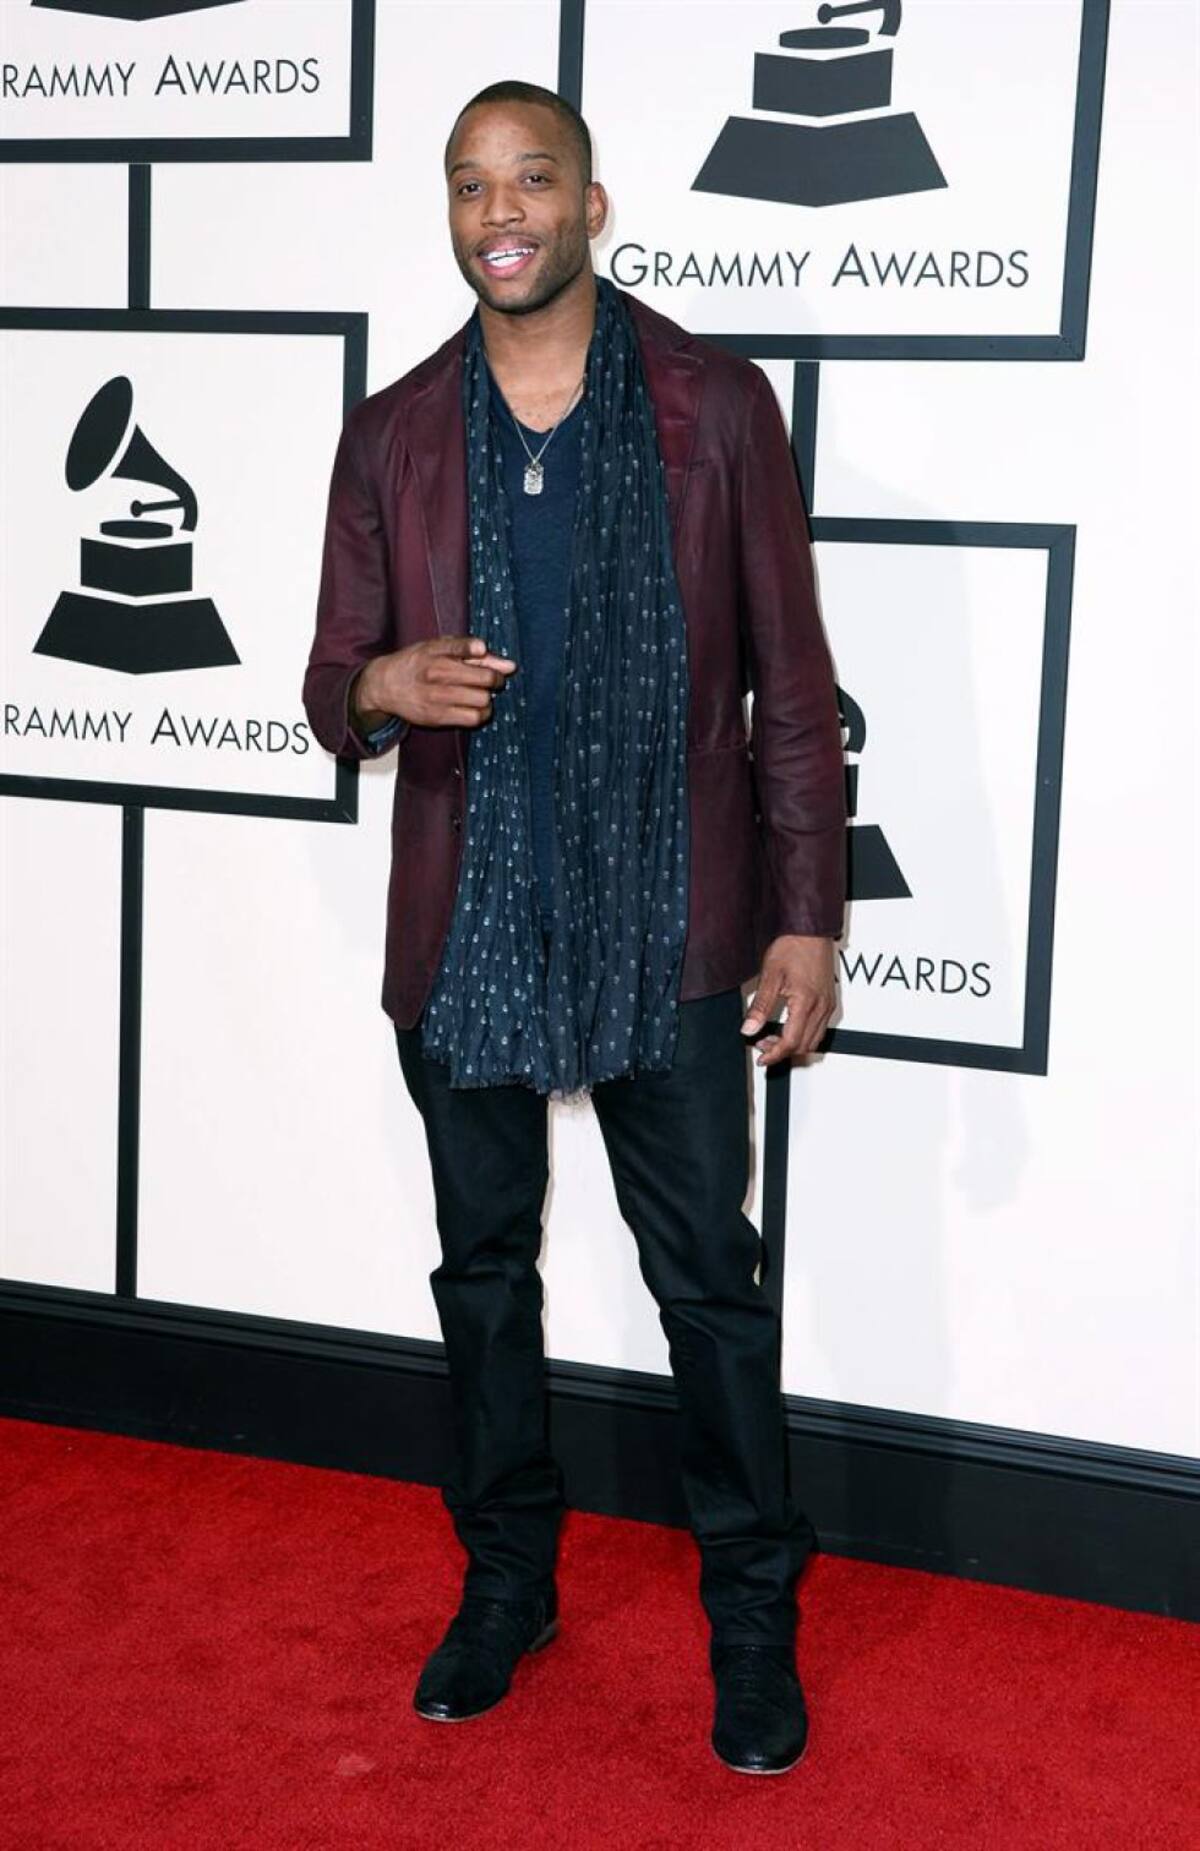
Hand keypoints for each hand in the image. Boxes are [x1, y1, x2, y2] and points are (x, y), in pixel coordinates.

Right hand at [355, 635, 515, 729]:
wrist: (384, 685)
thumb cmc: (417, 663)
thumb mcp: (438, 648)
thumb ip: (472, 653)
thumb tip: (509, 666)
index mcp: (437, 650)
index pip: (466, 647)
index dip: (482, 652)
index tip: (482, 654)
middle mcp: (436, 673)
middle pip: (486, 679)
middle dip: (495, 680)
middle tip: (490, 680)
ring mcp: (436, 697)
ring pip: (482, 700)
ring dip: (487, 698)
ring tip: (480, 695)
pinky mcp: (436, 717)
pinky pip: (473, 718)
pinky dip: (480, 714)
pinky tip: (474, 708)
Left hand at [741, 935, 836, 1067]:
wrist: (811, 929)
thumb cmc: (793, 946)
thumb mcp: (770, 976)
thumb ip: (760, 1006)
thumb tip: (749, 1029)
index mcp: (807, 1003)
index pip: (792, 1042)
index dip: (775, 1054)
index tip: (762, 1058)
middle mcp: (821, 1007)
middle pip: (804, 1046)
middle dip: (782, 1051)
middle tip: (762, 1045)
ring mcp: (828, 1004)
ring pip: (814, 1040)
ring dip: (794, 1045)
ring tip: (773, 1037)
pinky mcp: (829, 1000)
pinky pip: (819, 1028)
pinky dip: (804, 1035)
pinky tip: (789, 1026)